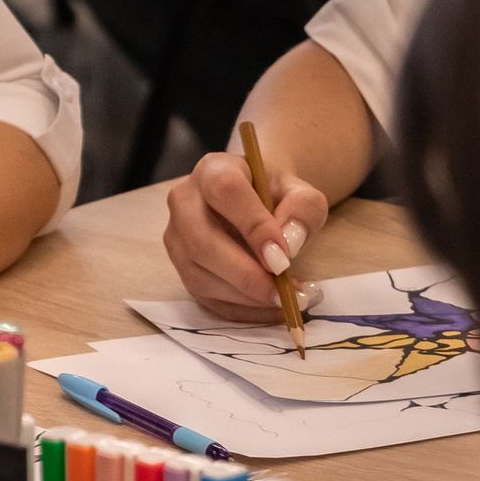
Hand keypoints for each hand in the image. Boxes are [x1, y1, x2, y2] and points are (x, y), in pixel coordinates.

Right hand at [163, 149, 330, 321]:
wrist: (256, 205)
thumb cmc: (276, 197)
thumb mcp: (301, 193)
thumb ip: (303, 210)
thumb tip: (288, 243)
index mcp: (213, 170)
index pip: (224, 192)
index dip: (253, 226)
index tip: (284, 257)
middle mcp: (184, 201)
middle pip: (202, 241)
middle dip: (246, 275)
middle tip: (285, 292)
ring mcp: (176, 238)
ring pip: (199, 276)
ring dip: (246, 297)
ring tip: (286, 300)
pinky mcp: (181, 269)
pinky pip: (205, 299)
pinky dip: (241, 311)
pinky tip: (271, 308)